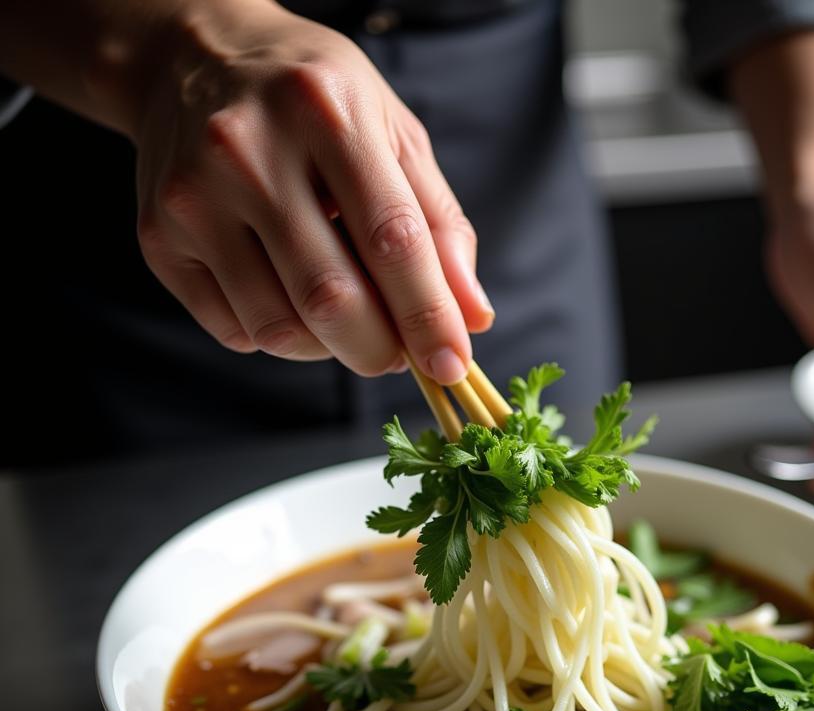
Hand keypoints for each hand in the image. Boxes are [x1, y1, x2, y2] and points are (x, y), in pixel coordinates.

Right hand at [132, 1, 491, 381]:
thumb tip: (472, 318)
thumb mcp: (393, 134)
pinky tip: (288, 293)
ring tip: (345, 315)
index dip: (429, 315)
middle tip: (397, 354)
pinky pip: (236, 330)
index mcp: (325, 111)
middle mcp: (247, 150)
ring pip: (279, 328)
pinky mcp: (158, 238)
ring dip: (329, 347)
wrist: (190, 59)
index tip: (452, 365)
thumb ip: (440, 225)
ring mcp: (193, 197)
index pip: (392, 239)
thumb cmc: (313, 103)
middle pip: (331, 298)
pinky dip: (279, 335)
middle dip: (379, 350)